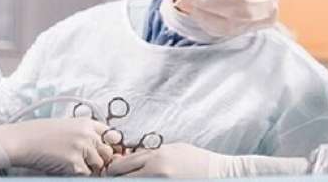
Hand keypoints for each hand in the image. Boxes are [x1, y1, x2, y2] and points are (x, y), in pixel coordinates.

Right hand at [0, 117, 113, 175]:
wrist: (23, 141)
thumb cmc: (40, 133)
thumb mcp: (67, 126)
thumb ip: (85, 133)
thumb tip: (100, 146)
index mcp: (87, 122)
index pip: (111, 134)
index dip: (108, 145)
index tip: (103, 151)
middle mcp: (88, 134)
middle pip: (107, 152)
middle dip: (100, 159)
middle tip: (85, 162)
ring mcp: (82, 148)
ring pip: (98, 165)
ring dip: (88, 168)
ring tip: (71, 163)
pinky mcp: (74, 163)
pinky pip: (85, 174)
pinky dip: (77, 174)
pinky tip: (64, 168)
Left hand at [104, 143, 219, 177]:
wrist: (218, 172)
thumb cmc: (195, 159)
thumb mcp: (173, 149)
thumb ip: (151, 154)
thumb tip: (130, 158)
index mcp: (156, 155)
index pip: (122, 164)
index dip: (112, 170)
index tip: (109, 172)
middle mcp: (156, 169)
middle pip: (121, 177)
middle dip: (114, 179)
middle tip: (112, 180)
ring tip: (127, 180)